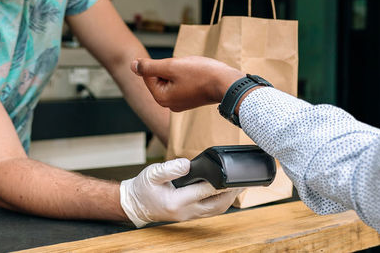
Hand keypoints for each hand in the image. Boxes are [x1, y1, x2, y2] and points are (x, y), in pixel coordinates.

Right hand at [119, 158, 242, 226]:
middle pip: (217, 204)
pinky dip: (223, 202)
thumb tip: (187, 164)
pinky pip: (212, 211)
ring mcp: (189, 215)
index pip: (205, 191)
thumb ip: (170, 168)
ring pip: (217, 210)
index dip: (220, 183)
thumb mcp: (152, 174)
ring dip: (230, 199)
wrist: (136, 204)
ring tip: (241, 185)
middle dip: (232, 193)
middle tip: (244, 180)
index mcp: (176, 201)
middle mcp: (186, 212)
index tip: (232, 174)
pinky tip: (228, 193)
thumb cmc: (143, 188)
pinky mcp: (191, 215)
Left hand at [131, 56, 245, 111]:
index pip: (149, 74)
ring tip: (193, 74)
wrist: (227, 84)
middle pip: (159, 77)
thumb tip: (132, 65)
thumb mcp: (171, 66)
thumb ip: (149, 66)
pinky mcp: (189, 99)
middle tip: (186, 70)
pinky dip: (187, 76)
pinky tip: (198, 77)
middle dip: (171, 68)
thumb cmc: (201, 75)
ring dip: (180, 71)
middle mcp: (168, 104)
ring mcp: (179, 103)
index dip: (163, 64)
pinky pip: (181, 83)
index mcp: (161, 97)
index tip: (178, 67)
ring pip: (171, 79)